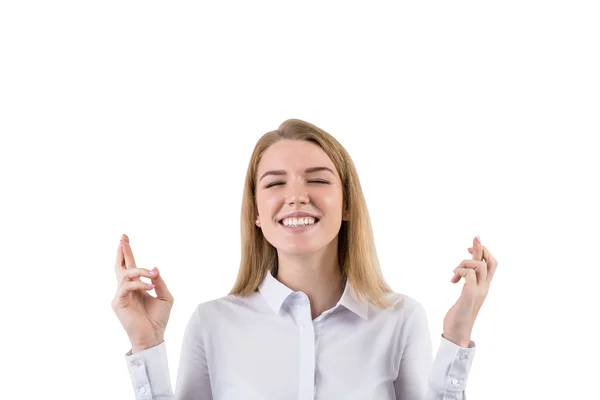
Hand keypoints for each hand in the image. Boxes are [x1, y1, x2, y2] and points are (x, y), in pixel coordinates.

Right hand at [111, 234, 173, 352]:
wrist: (153, 336)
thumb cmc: (158, 319)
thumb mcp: (165, 297)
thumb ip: (159, 282)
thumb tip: (155, 269)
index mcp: (137, 287)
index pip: (130, 266)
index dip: (127, 253)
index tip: (125, 238)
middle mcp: (126, 289)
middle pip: (121, 266)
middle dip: (123, 251)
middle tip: (123, 237)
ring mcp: (121, 295)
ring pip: (126, 274)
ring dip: (141, 270)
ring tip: (153, 273)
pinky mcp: (118, 303)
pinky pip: (126, 287)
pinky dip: (139, 284)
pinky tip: (149, 287)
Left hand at [442, 236, 497, 346]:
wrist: (457, 334)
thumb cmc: (458, 316)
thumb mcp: (465, 295)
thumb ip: (467, 284)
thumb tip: (463, 274)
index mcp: (484, 287)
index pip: (492, 265)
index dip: (485, 252)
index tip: (469, 247)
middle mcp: (484, 288)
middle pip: (490, 262)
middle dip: (481, 248)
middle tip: (470, 242)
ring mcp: (478, 292)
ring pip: (480, 265)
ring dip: (464, 262)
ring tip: (454, 273)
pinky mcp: (470, 295)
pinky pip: (469, 274)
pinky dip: (460, 271)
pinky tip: (453, 280)